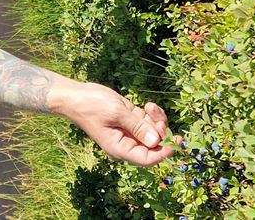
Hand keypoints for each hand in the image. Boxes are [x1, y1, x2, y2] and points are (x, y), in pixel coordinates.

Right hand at [63, 82, 181, 166]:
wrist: (78, 95)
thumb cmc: (92, 105)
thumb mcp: (117, 114)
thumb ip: (137, 127)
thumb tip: (156, 141)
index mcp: (120, 148)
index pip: (148, 159)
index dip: (164, 152)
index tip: (176, 140)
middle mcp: (126, 143)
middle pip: (154, 145)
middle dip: (161, 131)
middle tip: (156, 115)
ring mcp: (129, 132)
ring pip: (153, 132)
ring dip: (157, 120)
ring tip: (149, 107)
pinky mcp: (130, 120)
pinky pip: (148, 122)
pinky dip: (152, 114)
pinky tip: (147, 105)